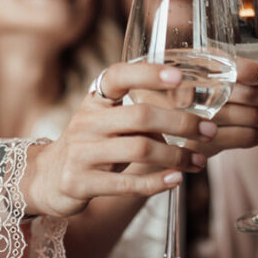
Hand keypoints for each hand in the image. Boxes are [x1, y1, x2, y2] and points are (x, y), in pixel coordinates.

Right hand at [21, 62, 216, 217]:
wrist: (48, 179)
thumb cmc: (92, 147)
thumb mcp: (108, 124)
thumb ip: (139, 119)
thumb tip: (188, 121)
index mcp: (94, 101)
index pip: (118, 76)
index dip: (148, 73)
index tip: (179, 76)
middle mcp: (86, 122)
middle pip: (140, 116)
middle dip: (181, 123)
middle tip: (210, 130)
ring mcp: (81, 153)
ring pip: (139, 149)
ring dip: (176, 156)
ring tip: (199, 161)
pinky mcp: (80, 183)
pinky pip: (126, 183)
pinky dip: (157, 182)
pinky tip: (177, 180)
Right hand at [192, 58, 257, 157]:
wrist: (160, 130)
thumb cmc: (191, 95)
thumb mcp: (202, 72)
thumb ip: (230, 68)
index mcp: (194, 67)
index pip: (231, 68)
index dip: (253, 71)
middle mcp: (194, 92)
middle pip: (248, 93)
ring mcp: (198, 120)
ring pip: (252, 116)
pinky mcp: (203, 144)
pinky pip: (246, 137)